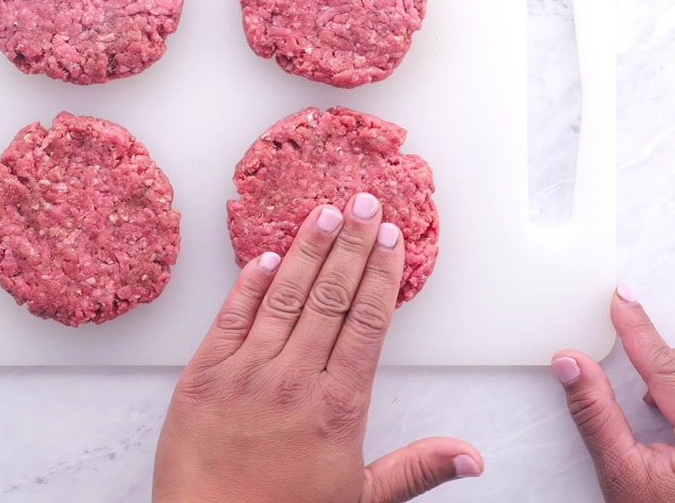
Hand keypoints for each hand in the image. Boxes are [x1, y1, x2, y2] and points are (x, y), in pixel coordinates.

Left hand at [153, 193, 482, 502]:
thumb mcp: (362, 499)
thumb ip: (417, 469)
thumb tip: (473, 458)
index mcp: (339, 405)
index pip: (368, 321)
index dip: (382, 274)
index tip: (392, 240)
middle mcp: (294, 378)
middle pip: (330, 295)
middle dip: (352, 243)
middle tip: (365, 202)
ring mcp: (245, 372)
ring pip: (283, 295)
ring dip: (306, 249)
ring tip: (325, 212)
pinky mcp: (201, 375)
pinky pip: (229, 317)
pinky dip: (247, 284)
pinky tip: (263, 256)